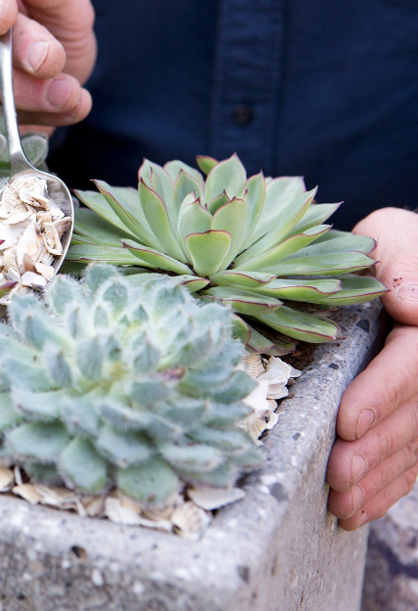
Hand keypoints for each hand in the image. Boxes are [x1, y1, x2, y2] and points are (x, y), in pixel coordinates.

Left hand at [327, 207, 417, 529]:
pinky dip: (391, 485)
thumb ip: (400, 260)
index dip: (382, 394)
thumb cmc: (391, 250)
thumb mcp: (392, 236)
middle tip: (335, 477)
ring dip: (383, 480)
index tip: (345, 422)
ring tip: (341, 505)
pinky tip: (359, 508)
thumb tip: (410, 304)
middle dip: (377, 450)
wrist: (408, 271)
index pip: (416, 364)